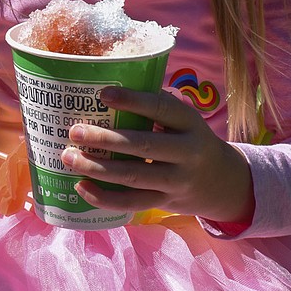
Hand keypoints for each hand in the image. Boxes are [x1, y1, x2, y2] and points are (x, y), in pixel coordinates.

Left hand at [60, 86, 254, 223]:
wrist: (222, 182)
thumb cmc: (190, 140)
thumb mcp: (185, 121)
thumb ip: (157, 107)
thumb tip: (109, 88)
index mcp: (190, 123)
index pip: (161, 108)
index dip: (132, 101)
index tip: (103, 94)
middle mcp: (187, 152)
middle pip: (143, 145)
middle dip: (106, 138)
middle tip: (75, 131)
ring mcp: (177, 181)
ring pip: (134, 176)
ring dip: (98, 168)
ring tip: (69, 157)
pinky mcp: (165, 202)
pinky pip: (132, 202)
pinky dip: (105, 198)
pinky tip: (81, 187)